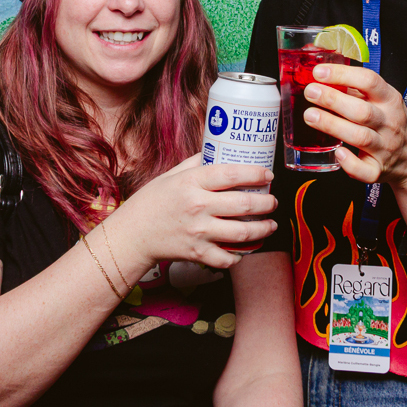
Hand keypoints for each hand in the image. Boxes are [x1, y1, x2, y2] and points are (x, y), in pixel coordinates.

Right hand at [107, 155, 276, 271]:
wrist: (133, 234)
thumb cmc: (153, 201)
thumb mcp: (172, 174)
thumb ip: (197, 163)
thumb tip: (219, 148)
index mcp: (191, 182)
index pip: (232, 173)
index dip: (256, 173)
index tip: (268, 174)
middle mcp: (198, 206)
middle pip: (245, 204)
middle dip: (268, 203)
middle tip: (273, 201)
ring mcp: (198, 232)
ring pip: (243, 233)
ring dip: (264, 229)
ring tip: (271, 224)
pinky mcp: (197, 253)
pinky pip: (228, 258)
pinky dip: (241, 255)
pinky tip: (246, 248)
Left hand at [301, 63, 406, 187]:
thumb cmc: (391, 123)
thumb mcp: (383, 100)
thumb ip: (356, 88)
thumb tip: (321, 75)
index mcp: (390, 100)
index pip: (369, 81)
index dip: (343, 75)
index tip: (319, 72)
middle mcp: (389, 123)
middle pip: (362, 111)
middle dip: (333, 100)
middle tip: (310, 92)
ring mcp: (384, 148)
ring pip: (360, 138)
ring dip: (333, 126)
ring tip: (310, 115)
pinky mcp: (377, 170)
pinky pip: (364, 170)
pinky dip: (349, 163)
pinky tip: (337, 153)